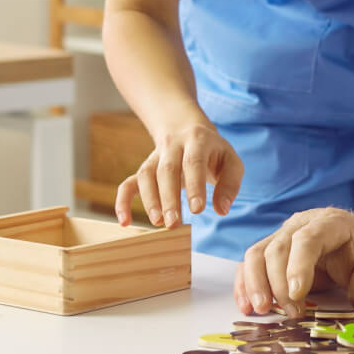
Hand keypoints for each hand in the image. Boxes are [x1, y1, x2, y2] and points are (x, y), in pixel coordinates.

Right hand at [114, 120, 242, 227]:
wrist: (188, 129)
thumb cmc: (214, 152)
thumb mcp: (231, 161)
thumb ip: (230, 184)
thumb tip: (222, 210)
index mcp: (197, 140)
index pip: (194, 162)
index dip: (195, 185)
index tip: (198, 210)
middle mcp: (173, 145)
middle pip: (167, 169)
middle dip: (169, 198)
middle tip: (174, 223)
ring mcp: (155, 157)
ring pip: (146, 175)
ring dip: (149, 200)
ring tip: (158, 223)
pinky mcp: (145, 169)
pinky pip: (129, 183)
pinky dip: (123, 201)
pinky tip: (124, 221)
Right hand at [235, 207, 353, 317]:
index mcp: (330, 223)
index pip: (308, 239)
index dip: (298, 266)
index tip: (297, 294)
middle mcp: (301, 224)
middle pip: (278, 248)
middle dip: (278, 283)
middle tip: (290, 313)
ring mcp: (283, 235)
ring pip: (257, 254)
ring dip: (255, 284)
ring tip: (262, 311)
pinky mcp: (271, 250)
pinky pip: (250, 264)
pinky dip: (245, 285)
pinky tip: (247, 307)